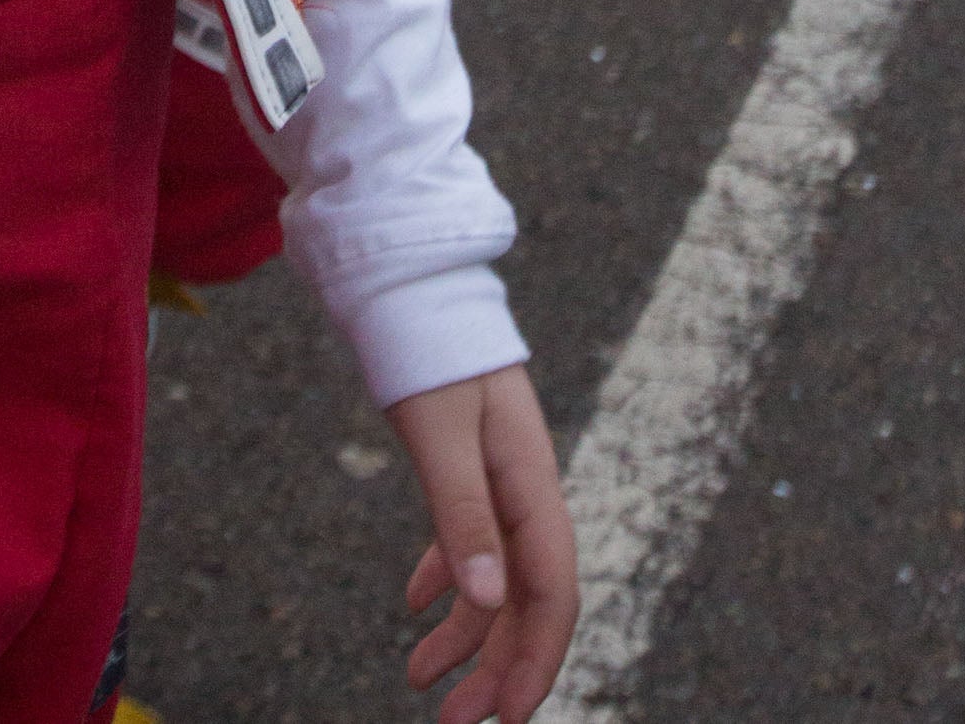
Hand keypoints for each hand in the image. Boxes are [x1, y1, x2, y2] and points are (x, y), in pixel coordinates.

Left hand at [393, 364, 575, 717]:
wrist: (412, 284)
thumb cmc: (431, 348)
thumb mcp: (441, 432)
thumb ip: (461, 512)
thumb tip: (484, 600)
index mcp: (532, 484)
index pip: (552, 593)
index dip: (536, 659)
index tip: (507, 716)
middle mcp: (524, 490)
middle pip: (524, 600)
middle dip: (496, 667)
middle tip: (456, 723)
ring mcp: (498, 481)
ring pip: (495, 580)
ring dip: (465, 637)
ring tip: (419, 682)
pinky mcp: (468, 470)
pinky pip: (469, 544)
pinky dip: (445, 582)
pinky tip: (413, 608)